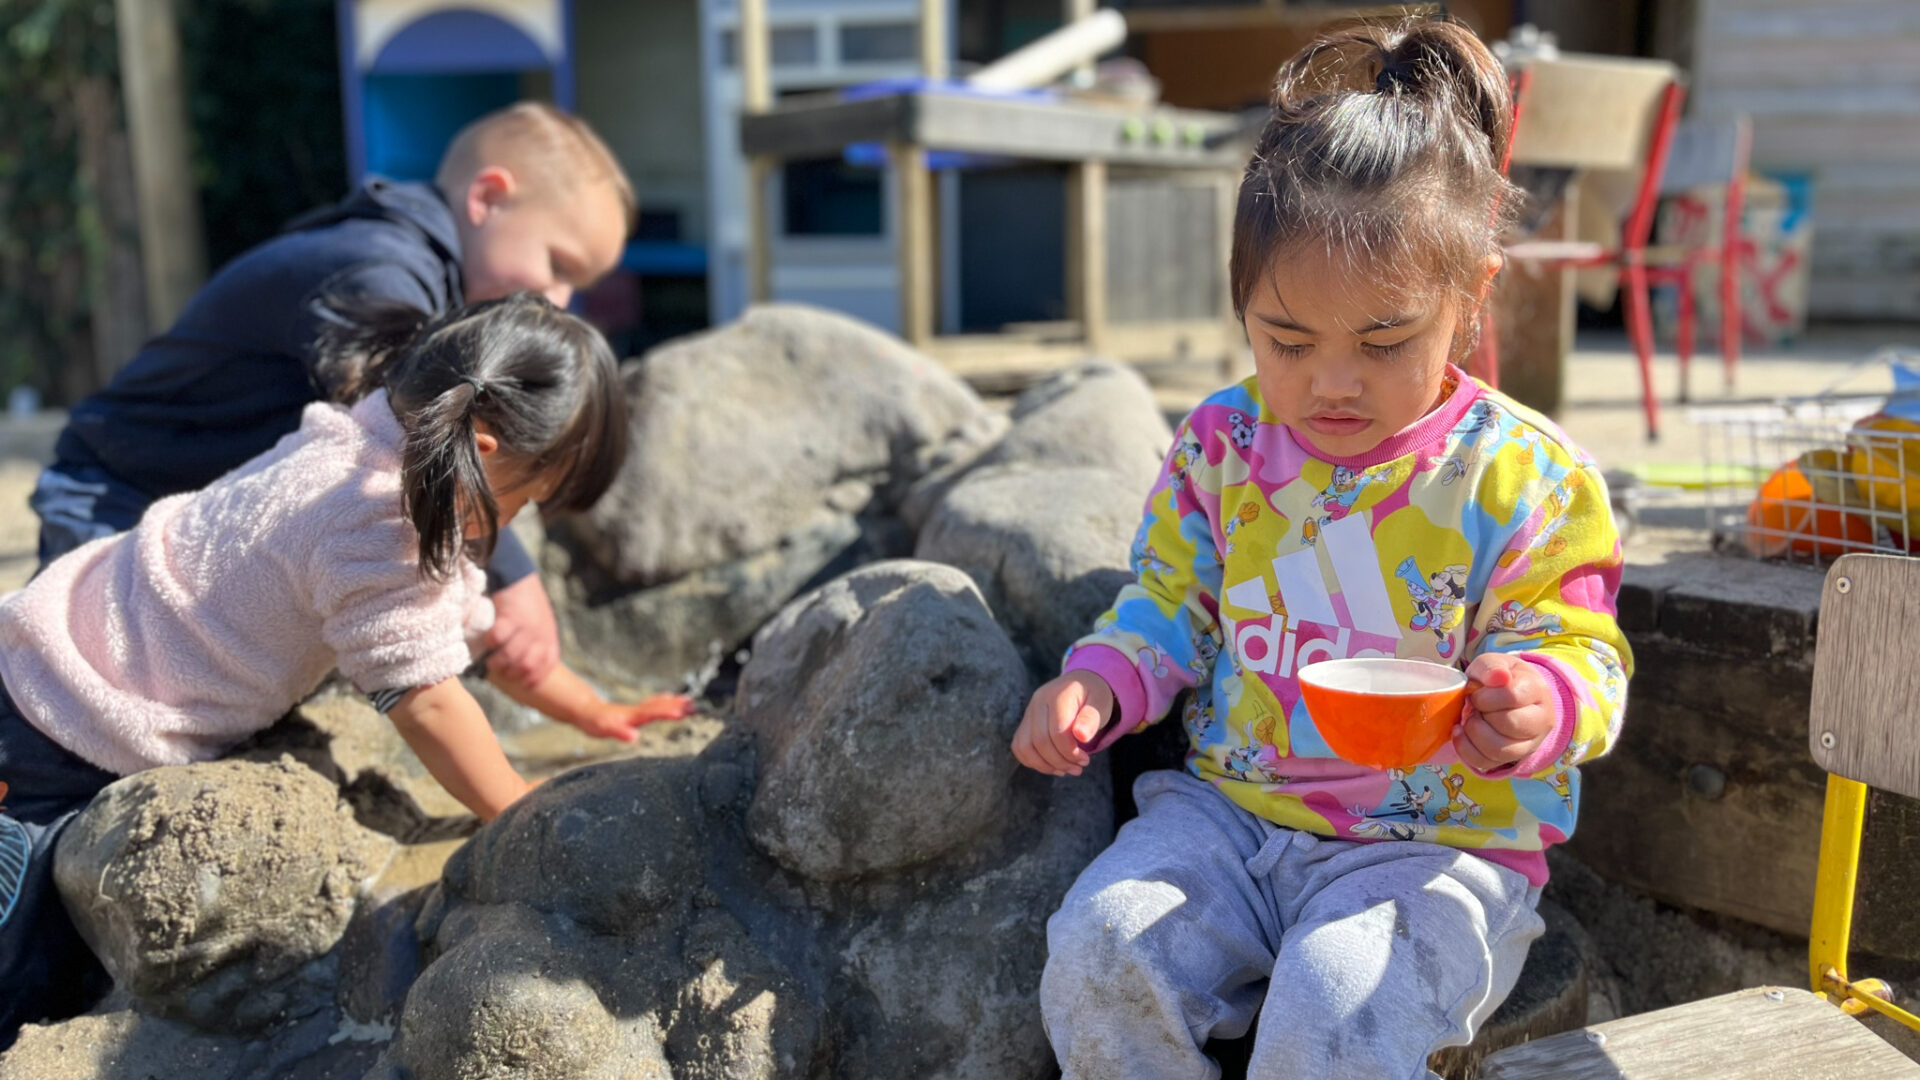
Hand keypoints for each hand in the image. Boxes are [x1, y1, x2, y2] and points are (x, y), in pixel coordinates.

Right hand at [485, 574, 561, 686]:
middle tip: (500, 670)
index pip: (546, 667)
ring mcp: (526, 627)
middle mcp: (540, 635)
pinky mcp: (510, 618)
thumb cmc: (527, 603)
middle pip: (526, 666)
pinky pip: (498, 638)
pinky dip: (491, 642)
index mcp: (549, 638)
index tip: (520, 683)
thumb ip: (538, 643)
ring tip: (490, 661)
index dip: (532, 678)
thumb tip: (525, 667)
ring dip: (497, 662)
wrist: (518, 577)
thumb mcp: (541, 624)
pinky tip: (489, 640)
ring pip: (511, 656)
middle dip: (511, 673)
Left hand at [570, 694, 695, 742]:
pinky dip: (664, 702)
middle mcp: (638, 711)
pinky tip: (669, 701)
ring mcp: (637, 711)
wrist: (585, 711)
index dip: (668, 712)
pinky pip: (653, 705)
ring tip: (688, 702)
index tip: (683, 712)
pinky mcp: (635, 712)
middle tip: (693, 705)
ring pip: (658, 704)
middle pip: (660, 707)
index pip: (654, 713)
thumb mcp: (606, 729)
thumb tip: (635, 737)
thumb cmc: (596, 721)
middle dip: (676, 706)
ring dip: (673, 703)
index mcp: (634, 716)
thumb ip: (620, 732)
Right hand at [1012, 671, 1114, 776]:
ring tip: (1065, 769)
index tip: (1085, 760)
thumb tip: (1081, 735)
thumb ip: (1091, 718)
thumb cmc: (1093, 695)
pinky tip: (1052, 765)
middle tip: (1078, 768)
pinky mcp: (1025, 722)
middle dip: (1060, 761)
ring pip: (1025, 747)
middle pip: (1039, 741)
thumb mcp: (1100, 703)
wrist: (1081, 683)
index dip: (1070, 752)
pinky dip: (1033, 761)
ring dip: (1044, 765)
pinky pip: (1019, 746)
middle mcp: (1038, 702)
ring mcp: (1029, 712)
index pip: (1057, 732)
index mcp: (1058, 696)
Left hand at [1454, 653, 1554, 772]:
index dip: (1486, 696)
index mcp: (1537, 690)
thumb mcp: (1494, 663)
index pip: (1512, 697)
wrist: (1506, 694)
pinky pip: (1487, 763)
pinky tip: (1461, 732)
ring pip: (1500, 750)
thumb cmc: (1498, 678)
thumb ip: (1492, 667)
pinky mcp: (1511, 759)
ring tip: (1470, 719)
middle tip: (1474, 706)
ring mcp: (1529, 744)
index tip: (1477, 693)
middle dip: (1482, 715)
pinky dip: (1466, 749)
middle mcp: (1541, 720)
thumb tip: (1498, 677)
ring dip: (1474, 734)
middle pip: (1510, 725)